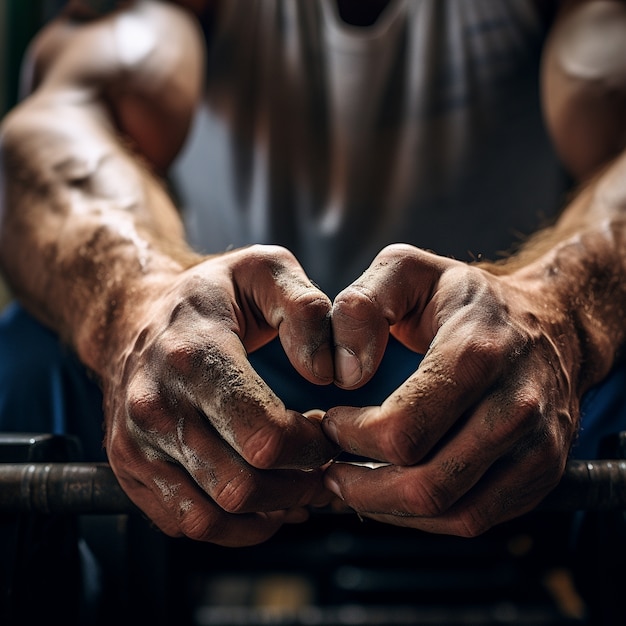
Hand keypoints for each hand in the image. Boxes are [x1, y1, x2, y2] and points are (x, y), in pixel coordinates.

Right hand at [102, 245, 338, 545]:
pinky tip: (265, 504)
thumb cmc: (210, 296)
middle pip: (242, 484)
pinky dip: (233, 527)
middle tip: (324, 467)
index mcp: (193, 356)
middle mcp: (156, 405)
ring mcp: (137, 443)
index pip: (264, 435)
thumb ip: (306, 308)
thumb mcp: (264, 270)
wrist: (137, 315)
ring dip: (271, 512)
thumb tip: (329, 370)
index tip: (330, 433)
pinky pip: (185, 523)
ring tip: (300, 488)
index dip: (313, 447)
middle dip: (299, 486)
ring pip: (214, 515)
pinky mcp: (131, 467)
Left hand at [323, 244, 580, 535]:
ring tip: (354, 484)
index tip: (329, 421)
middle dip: (361, 485)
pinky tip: (394, 494)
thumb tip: (344, 371)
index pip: (403, 428)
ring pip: (453, 513)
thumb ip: (363, 304)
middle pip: (427, 483)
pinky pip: (476, 519)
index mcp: (477, 353)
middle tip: (330, 466)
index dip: (352, 436)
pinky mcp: (542, 474)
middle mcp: (516, 406)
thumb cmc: (468, 300)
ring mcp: (536, 447)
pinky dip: (425, 519)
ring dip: (389, 509)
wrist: (551, 323)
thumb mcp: (407, 270)